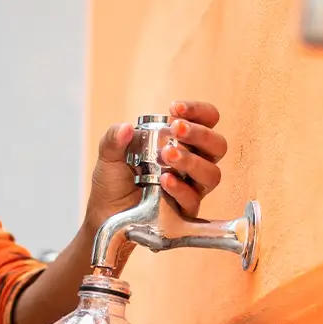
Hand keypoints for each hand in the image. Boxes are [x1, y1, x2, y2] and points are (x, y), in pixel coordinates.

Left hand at [87, 100, 226, 228]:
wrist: (105, 215)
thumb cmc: (113, 183)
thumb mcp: (109, 156)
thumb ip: (114, 139)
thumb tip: (126, 128)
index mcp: (181, 142)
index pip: (206, 120)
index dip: (198, 111)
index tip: (174, 108)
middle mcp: (192, 162)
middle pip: (217, 145)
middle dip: (200, 134)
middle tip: (176, 129)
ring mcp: (191, 187)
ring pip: (211, 173)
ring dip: (192, 161)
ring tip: (168, 155)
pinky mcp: (184, 210)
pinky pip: (193, 199)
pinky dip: (180, 188)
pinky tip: (164, 180)